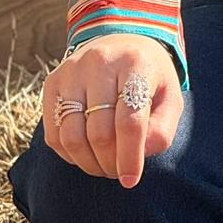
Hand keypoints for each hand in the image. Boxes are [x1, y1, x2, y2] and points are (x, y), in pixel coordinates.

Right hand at [43, 33, 182, 186]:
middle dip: (110, 163)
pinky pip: (54, 134)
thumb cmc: (149, 79)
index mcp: (135, 63)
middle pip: (99, 132)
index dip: (130, 156)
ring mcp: (71, 71)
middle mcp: (99, 62)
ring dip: (88, 163)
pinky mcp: (52, 83)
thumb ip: (161, 130)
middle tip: (119, 172)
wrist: (121, 43)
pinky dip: (69, 154)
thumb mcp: (169, 98)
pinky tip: (86, 153)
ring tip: (104, 166)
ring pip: (71, 136)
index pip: (130, 120)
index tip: (131, 180)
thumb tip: (136, 158)